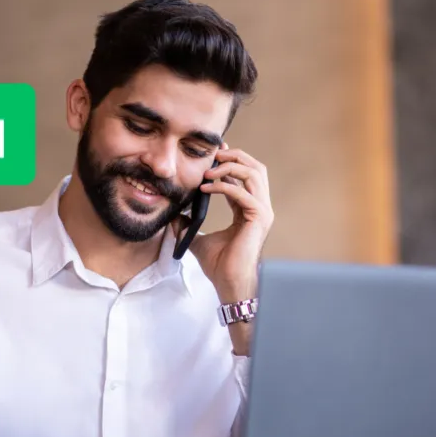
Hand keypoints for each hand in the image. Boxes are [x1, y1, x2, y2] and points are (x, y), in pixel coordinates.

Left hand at [174, 144, 273, 354]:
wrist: (228, 283)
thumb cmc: (219, 265)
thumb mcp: (198, 238)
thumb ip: (188, 225)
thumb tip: (173, 215)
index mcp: (249, 209)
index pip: (245, 176)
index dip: (230, 161)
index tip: (213, 153)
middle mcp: (260, 207)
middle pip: (256, 168)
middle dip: (235, 156)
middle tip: (214, 153)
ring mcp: (262, 212)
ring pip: (254, 174)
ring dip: (230, 167)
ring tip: (208, 171)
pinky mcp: (259, 218)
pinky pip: (243, 193)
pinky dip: (224, 186)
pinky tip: (205, 188)